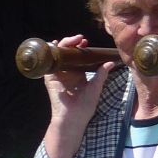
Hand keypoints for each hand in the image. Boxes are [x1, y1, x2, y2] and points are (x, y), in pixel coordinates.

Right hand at [41, 34, 111, 157]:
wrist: (73, 119)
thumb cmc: (85, 107)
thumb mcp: (95, 88)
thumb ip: (101, 75)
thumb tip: (110, 62)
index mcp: (78, 74)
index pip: (78, 57)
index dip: (81, 48)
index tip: (86, 42)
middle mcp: (67, 73)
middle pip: (67, 53)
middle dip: (72, 43)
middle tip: (80, 39)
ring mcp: (58, 75)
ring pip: (58, 56)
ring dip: (62, 46)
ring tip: (69, 40)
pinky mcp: (50, 79)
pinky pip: (48, 65)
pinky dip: (49, 55)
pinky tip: (52, 46)